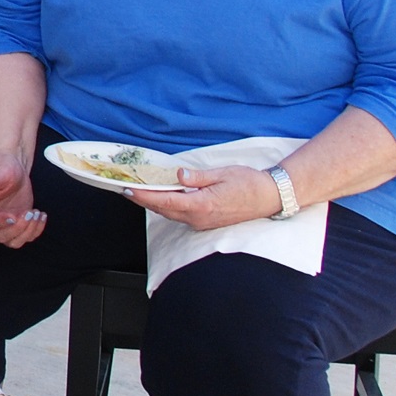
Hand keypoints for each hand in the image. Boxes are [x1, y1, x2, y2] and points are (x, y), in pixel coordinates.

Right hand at [0, 151, 45, 247]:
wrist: (14, 170)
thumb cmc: (3, 169)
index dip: (0, 222)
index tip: (13, 216)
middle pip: (1, 237)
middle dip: (17, 228)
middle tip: (28, 212)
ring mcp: (4, 226)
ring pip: (14, 241)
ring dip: (28, 231)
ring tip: (36, 213)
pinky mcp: (17, 226)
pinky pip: (26, 237)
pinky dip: (36, 230)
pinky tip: (41, 215)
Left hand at [126, 164, 284, 230]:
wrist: (268, 198)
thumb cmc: (248, 183)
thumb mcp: (223, 173)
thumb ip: (198, 177)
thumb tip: (178, 176)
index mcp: (202, 205)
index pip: (166, 202)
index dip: (145, 197)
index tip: (129, 190)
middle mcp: (199, 218)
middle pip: (164, 210)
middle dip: (144, 200)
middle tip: (127, 189)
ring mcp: (202, 222)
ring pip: (171, 214)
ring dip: (155, 204)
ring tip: (140, 192)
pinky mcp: (206, 222)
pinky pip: (181, 215)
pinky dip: (168, 206)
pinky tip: (163, 197)